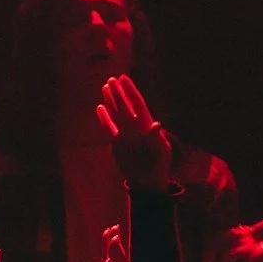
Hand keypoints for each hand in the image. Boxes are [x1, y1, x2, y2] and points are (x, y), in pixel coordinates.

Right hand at [94, 75, 172, 189]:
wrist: (148, 182)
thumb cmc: (159, 166)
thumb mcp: (161, 152)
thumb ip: (157, 138)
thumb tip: (157, 125)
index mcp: (147, 125)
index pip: (138, 103)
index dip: (131, 91)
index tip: (124, 79)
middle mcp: (135, 127)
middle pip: (125, 105)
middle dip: (119, 92)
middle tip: (112, 79)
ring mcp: (125, 134)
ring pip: (116, 114)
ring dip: (111, 101)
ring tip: (105, 87)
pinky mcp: (116, 144)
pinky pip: (108, 128)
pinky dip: (104, 119)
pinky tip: (100, 108)